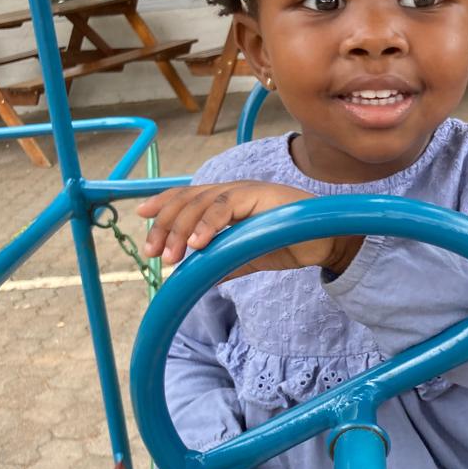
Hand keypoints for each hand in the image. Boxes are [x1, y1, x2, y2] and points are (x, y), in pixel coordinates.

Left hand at [137, 180, 361, 274]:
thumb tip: (200, 278)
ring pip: (202, 202)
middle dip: (166, 224)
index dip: (163, 205)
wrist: (324, 241)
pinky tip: (196, 244)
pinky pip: (226, 207)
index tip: (143, 219)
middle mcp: (233, 190)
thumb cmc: (289, 243)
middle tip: (155, 252)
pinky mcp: (259, 196)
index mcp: (227, 200)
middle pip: (188, 199)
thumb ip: (225, 262)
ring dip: (182, 229)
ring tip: (172, 255)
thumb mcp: (248, 256)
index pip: (188, 197)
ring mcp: (246, 191)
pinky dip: (208, 225)